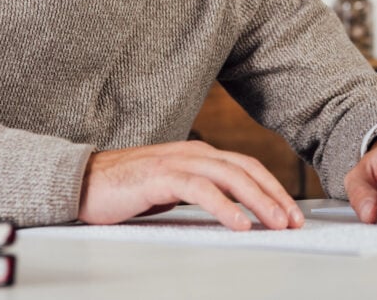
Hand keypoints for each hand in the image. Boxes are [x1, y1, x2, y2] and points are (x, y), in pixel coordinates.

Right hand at [77, 140, 304, 230]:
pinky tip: (239, 223)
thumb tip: (231, 211)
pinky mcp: (160, 177)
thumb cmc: (125, 189)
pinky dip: (224, 206)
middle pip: (245, 169)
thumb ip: (198, 193)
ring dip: (258, 201)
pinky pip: (200, 190)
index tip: (291, 212)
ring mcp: (176, 162)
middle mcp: (192, 152)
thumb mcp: (171, 190)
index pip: (246, 167)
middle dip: (274, 195)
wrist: (82, 182)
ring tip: (276, 224)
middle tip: (294, 221)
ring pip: (229, 177)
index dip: (272, 188)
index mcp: (197, 154)